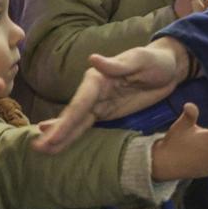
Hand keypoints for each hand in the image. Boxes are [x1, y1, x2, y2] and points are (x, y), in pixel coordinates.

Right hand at [33, 37, 191, 154]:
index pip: (79, 103)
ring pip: (77, 123)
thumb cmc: (155, 60)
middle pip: (73, 115)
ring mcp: (100, 104)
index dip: (65, 121)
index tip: (48, 134)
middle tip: (37, 147)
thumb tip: (92, 60)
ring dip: (60, 136)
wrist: (170, 67)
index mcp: (97, 79)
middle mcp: (94, 92)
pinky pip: (88, 126)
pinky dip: (74, 135)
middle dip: (56, 131)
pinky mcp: (109, 113)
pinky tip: (60, 143)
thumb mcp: (140, 59)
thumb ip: (117, 64)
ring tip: (42, 149)